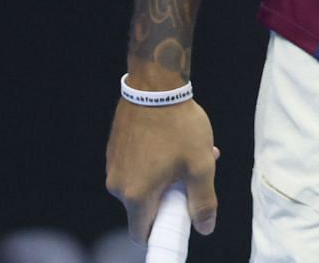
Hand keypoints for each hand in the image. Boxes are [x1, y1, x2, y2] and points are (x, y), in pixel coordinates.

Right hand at [106, 97, 220, 240]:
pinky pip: (135, 168)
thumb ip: (202, 201)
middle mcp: (118, 185)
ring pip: (141, 185)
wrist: (156, 86)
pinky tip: (173, 143)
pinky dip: (154, 164)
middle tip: (193, 176)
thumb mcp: (200, 165)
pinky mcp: (115, 150)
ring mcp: (113, 166)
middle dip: (170, 197)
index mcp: (136, 195)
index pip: (142, 232)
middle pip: (144, 207)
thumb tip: (205, 228)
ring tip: (190, 154)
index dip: (163, 230)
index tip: (181, 217)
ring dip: (165, 178)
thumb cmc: (179, 125)